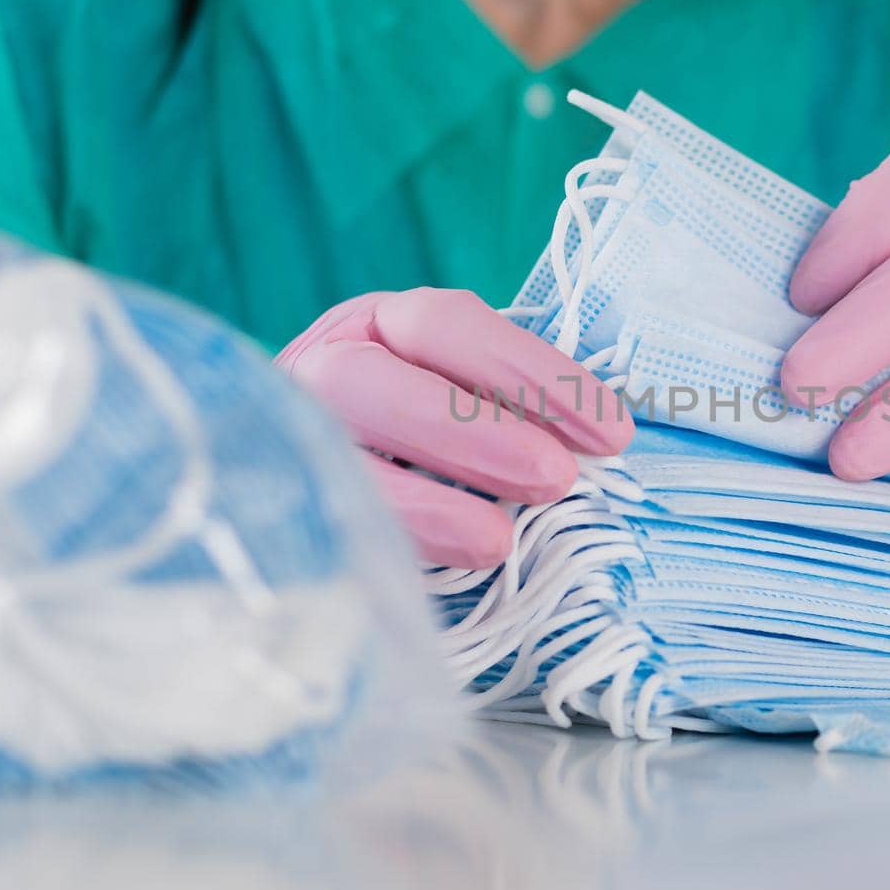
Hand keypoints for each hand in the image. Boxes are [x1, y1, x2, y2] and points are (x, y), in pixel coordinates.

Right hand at [276, 289, 630, 568]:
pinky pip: (322, 525)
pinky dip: (388, 544)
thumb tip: (596, 443)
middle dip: (476, 430)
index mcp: (379, 323)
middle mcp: (322, 366)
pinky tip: (443, 567)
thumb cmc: (418, 435)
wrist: (297, 477)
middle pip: (380, 384)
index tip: (612, 433)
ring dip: (427, 499)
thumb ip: (510, 408)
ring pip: (337, 452)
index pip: (449, 324)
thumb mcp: (460, 397)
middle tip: (555, 478)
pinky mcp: (276, 500)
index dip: (533, 373)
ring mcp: (286, 434)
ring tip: (499, 540)